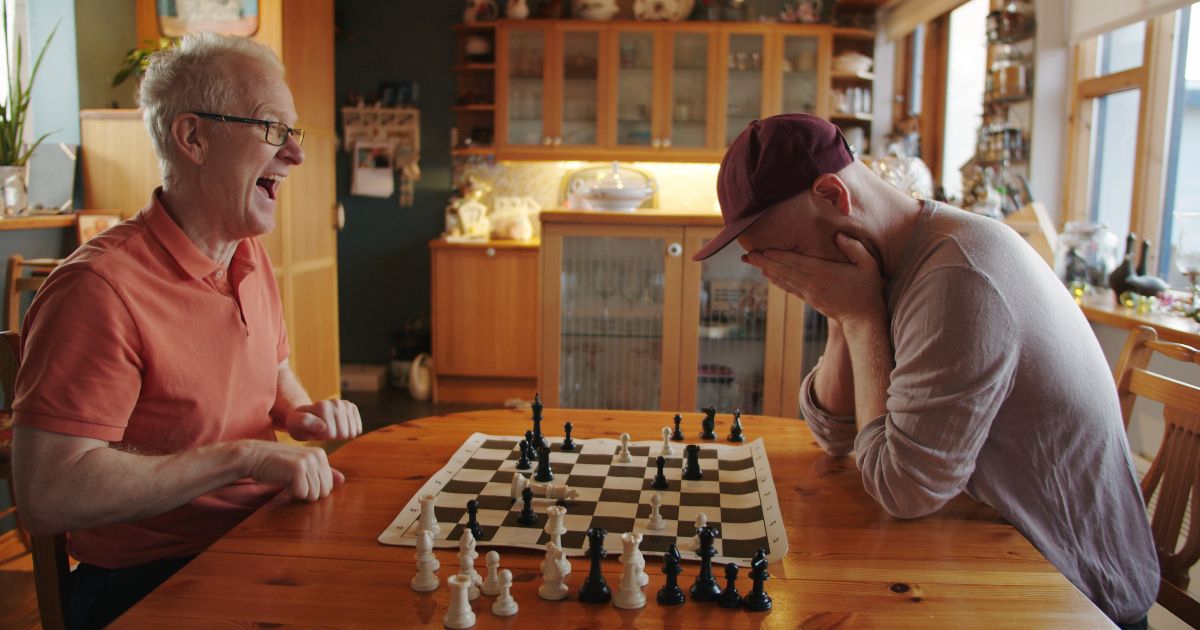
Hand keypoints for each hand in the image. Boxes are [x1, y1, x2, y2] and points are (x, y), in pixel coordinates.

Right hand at [239, 440, 344, 501]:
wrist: (253, 456)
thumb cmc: (276, 463)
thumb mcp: (301, 466)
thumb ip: (322, 472)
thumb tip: (342, 480)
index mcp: (321, 455)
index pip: (328, 486)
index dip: (311, 488)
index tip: (297, 478)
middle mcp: (318, 456)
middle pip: (323, 492)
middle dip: (306, 492)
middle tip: (291, 480)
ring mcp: (308, 461)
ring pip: (313, 495)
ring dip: (297, 492)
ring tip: (287, 478)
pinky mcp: (298, 468)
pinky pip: (302, 493)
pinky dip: (290, 492)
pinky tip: (282, 479)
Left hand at [285, 399, 362, 440]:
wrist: (308, 414)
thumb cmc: (300, 424)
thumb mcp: (294, 424)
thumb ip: (305, 422)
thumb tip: (323, 426)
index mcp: (322, 406)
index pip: (330, 434)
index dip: (321, 437)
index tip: (313, 431)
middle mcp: (336, 403)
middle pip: (342, 434)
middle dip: (331, 436)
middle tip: (321, 430)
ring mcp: (345, 404)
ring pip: (351, 432)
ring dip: (340, 434)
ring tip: (329, 428)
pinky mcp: (352, 408)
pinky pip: (357, 428)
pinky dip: (348, 431)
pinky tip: (339, 428)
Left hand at [744, 233, 885, 325]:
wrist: (863, 319)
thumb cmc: (867, 289)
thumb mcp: (868, 265)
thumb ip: (854, 249)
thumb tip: (839, 235)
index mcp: (824, 273)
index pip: (796, 262)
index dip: (778, 256)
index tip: (762, 250)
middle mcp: (812, 283)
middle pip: (784, 270)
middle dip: (763, 262)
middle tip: (746, 255)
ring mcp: (809, 293)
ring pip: (784, 279)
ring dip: (766, 270)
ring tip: (751, 262)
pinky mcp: (809, 299)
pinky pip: (789, 288)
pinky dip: (777, 281)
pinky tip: (768, 275)